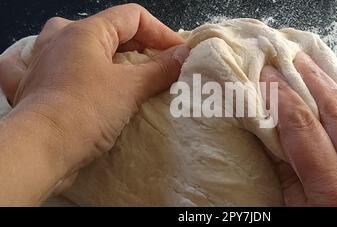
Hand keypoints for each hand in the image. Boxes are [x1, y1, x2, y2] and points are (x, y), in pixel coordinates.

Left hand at [0, 3, 188, 202]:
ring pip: (86, 48)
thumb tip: (184, 55)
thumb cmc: (85, 111)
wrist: (38, 150)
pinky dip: (73, 70)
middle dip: (142, 49)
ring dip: (111, 58)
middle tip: (163, 68)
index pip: (133, 17)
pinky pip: (57, 68)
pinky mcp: (36, 85)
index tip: (180, 55)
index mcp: (85, 31)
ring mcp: (45, 61)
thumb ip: (161, 68)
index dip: (162, 33)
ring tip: (131, 75)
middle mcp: (62, 38)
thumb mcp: (130, 88)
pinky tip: (79, 77)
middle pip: (112, 32)